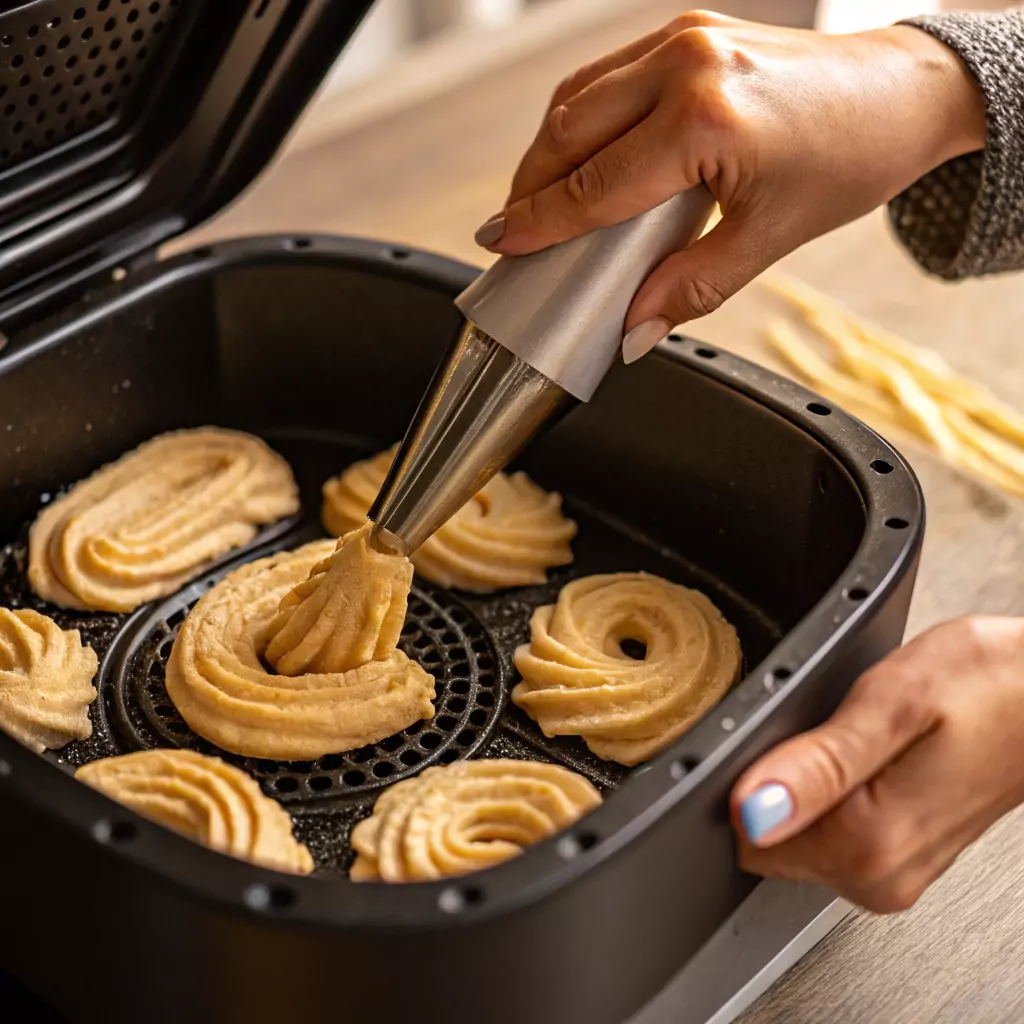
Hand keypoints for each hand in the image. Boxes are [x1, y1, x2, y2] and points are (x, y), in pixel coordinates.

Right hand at [474, 11, 985, 361]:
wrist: (904, 93)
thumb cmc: (851, 156)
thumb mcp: (769, 238)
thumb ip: (691, 288)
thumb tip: (632, 329)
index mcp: (706, 118)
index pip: (595, 184)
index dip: (541, 222)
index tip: (504, 246)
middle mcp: (685, 63)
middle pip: (569, 130)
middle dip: (530, 185)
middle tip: (511, 232)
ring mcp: (683, 37)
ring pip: (578, 95)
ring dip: (547, 149)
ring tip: (536, 199)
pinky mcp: (687, 30)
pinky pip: (607, 75)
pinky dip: (581, 119)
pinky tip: (577, 156)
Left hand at [731, 616, 1023, 912]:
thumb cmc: (993, 687)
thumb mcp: (892, 703)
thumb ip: (817, 765)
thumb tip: (750, 811)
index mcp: (868, 843)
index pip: (746, 836)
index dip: (749, 778)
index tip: (785, 739)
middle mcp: (877, 875)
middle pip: (767, 838)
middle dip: (777, 782)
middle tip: (830, 730)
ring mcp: (890, 871)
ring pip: (793, 835)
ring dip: (805, 785)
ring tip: (853, 739)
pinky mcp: (897, 855)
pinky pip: (826, 830)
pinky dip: (829, 792)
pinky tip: (861, 756)